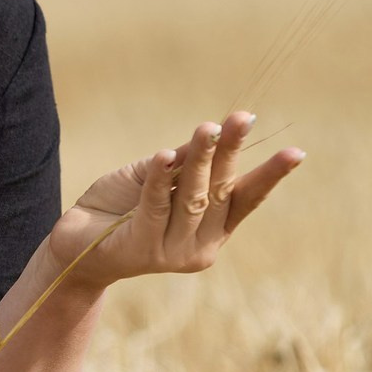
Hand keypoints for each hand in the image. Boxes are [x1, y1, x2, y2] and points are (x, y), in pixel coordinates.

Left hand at [46, 112, 302, 290]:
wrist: (74, 244)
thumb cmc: (120, 208)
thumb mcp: (156, 178)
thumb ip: (184, 162)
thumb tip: (215, 131)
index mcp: (212, 229)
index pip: (245, 199)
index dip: (269, 176)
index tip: (297, 153)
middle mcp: (199, 246)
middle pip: (220, 191)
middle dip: (231, 152)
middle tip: (242, 118)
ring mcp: (172, 253)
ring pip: (191, 197)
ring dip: (199, 159)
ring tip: (206, 127)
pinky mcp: (142, 250)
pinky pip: (154, 206)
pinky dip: (159, 179)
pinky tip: (164, 155)